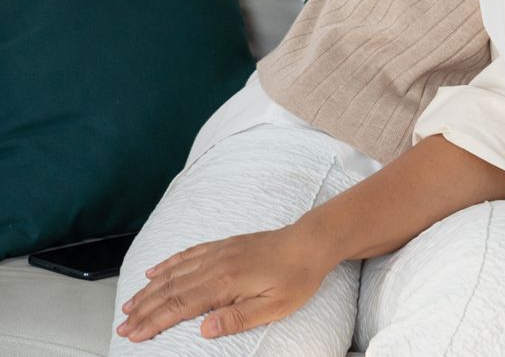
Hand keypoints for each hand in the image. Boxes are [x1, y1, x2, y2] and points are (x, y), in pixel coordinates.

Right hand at [116, 223, 334, 342]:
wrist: (311, 242)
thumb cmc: (297, 277)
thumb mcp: (274, 307)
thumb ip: (238, 318)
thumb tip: (204, 330)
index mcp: (225, 283)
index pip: (179, 307)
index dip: (153, 322)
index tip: (133, 335)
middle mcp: (215, 265)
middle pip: (169, 291)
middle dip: (143, 310)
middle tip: (122, 326)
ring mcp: (217, 253)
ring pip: (173, 273)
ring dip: (148, 290)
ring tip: (129, 305)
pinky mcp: (223, 246)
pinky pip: (187, 254)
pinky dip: (167, 264)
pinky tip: (153, 272)